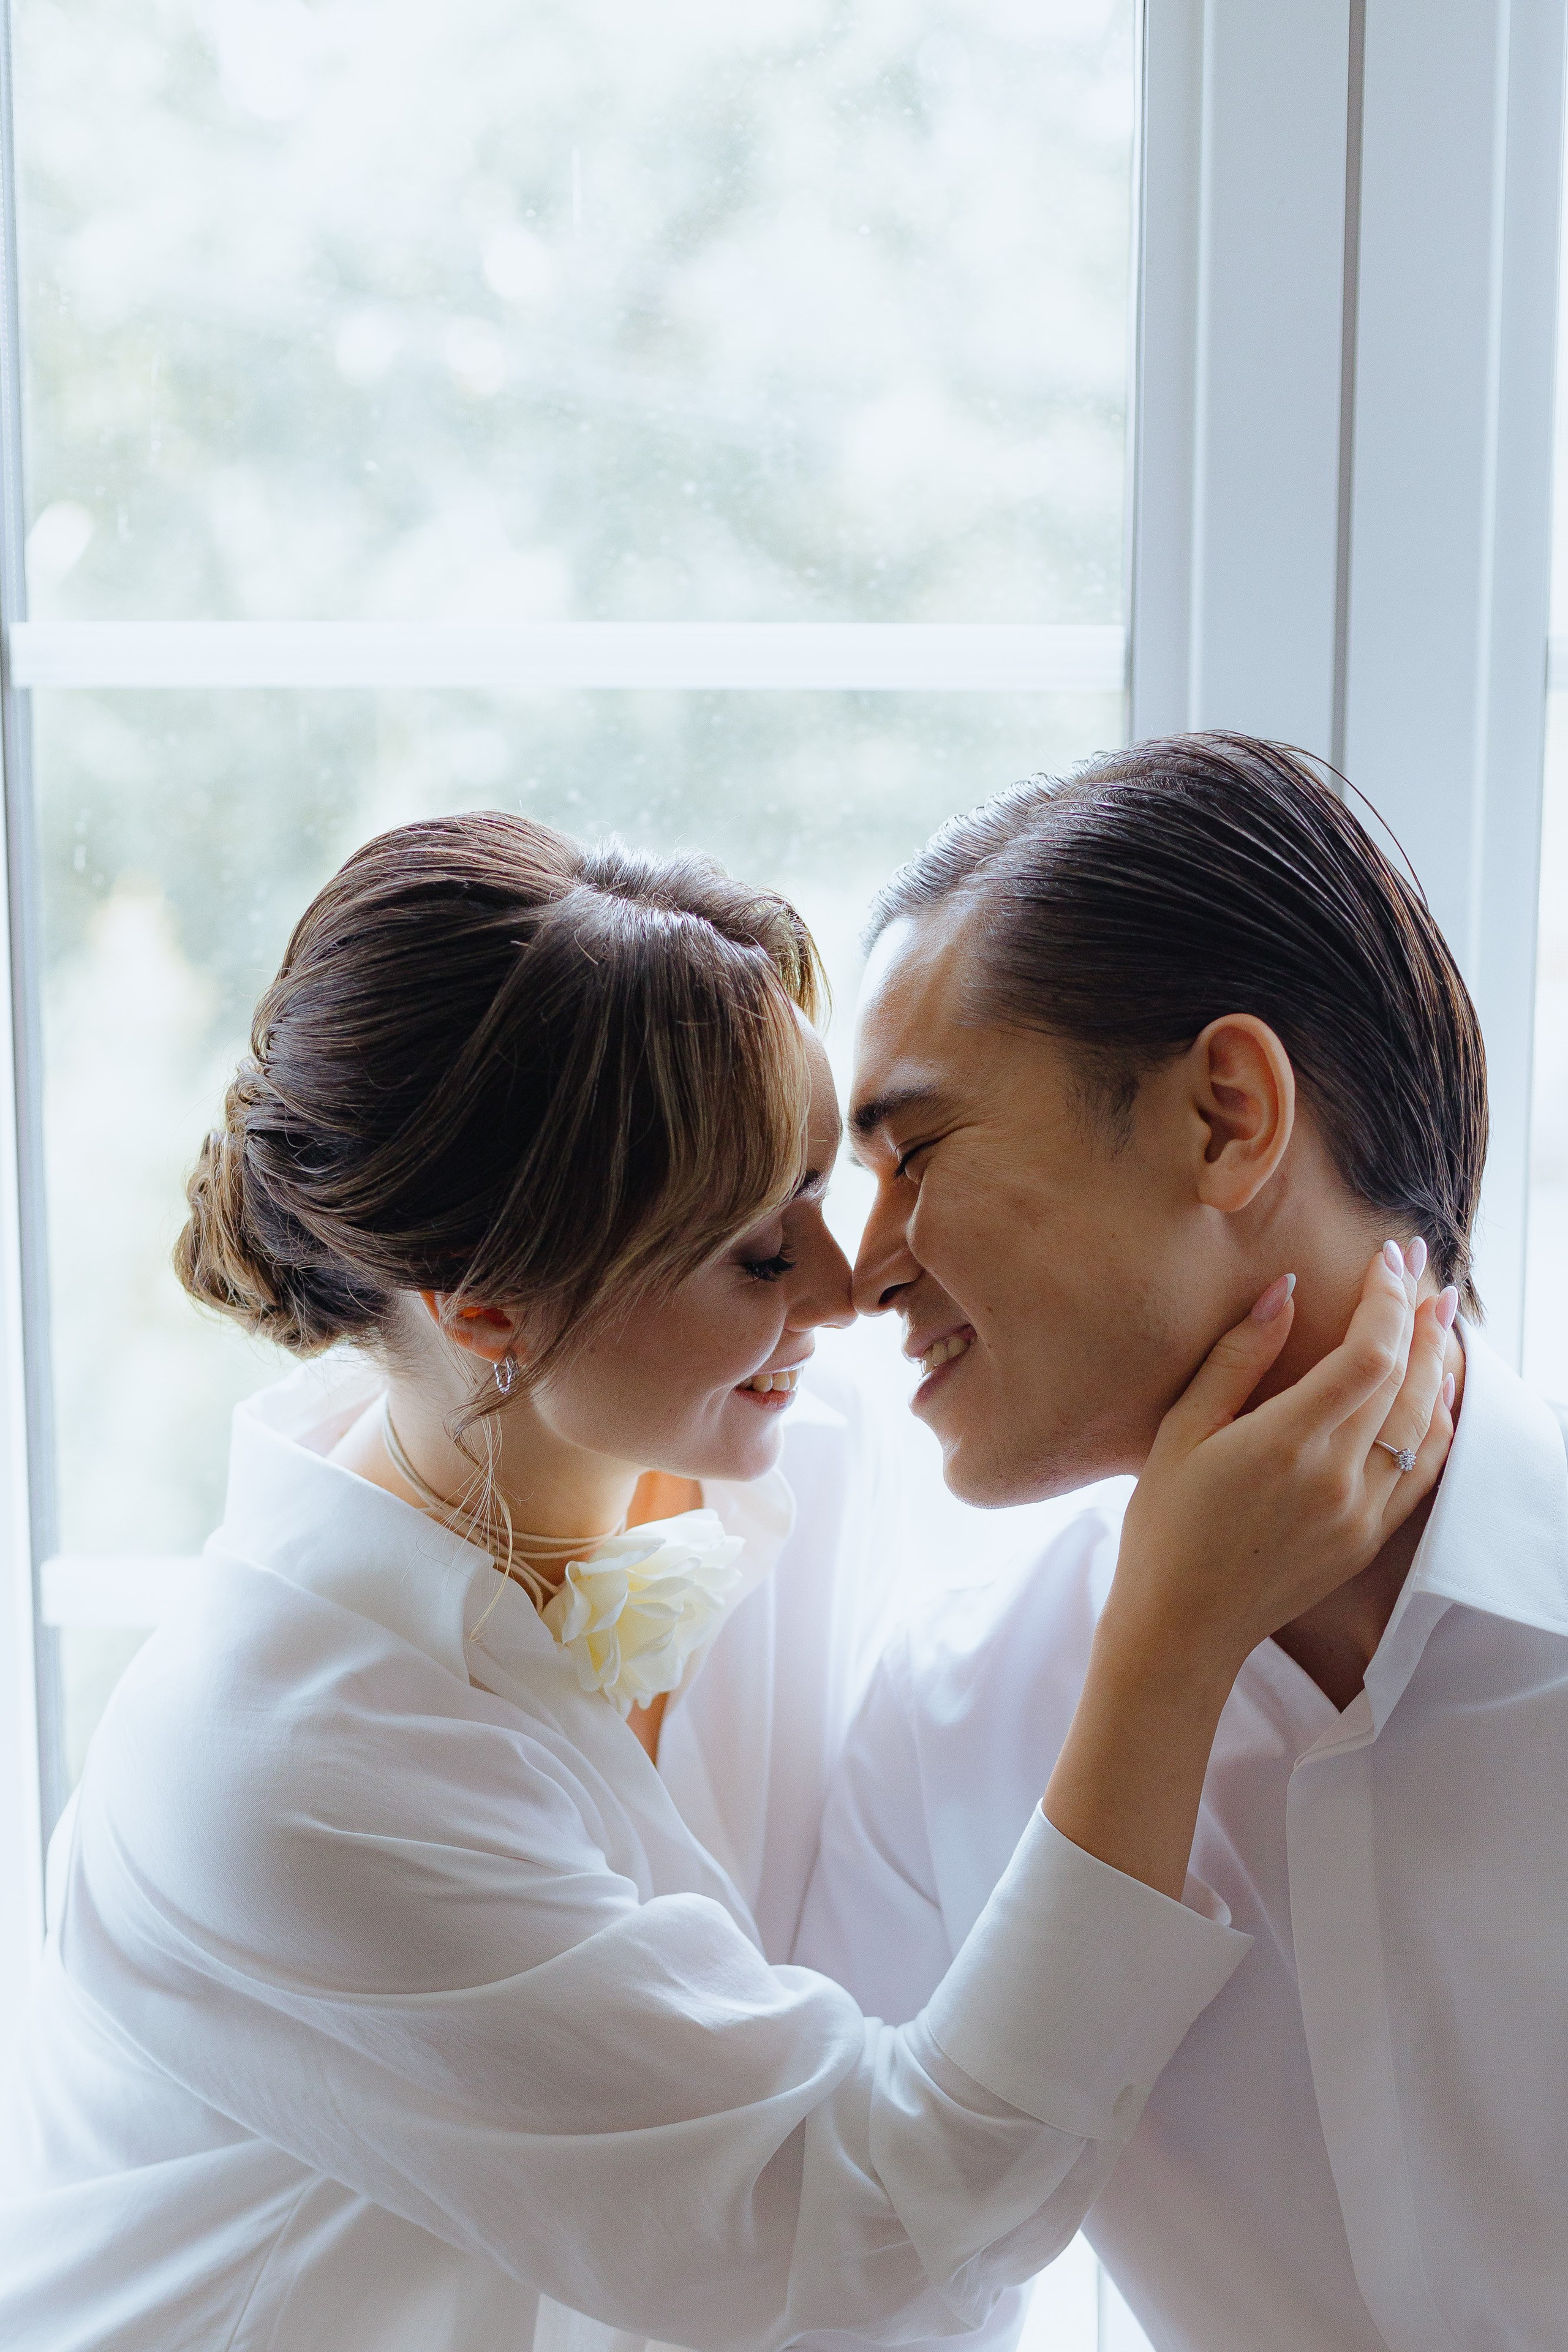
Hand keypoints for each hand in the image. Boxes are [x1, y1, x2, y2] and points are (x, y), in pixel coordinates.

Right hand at [1107, 1240, 1454, 1688]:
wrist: (1182, 1627)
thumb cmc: (1166, 1527)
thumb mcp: (1182, 1432)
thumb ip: (1236, 1358)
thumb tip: (1283, 1293)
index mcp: (1287, 1443)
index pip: (1368, 1355)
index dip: (1386, 1300)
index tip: (1386, 1259)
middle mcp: (1338, 1478)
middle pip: (1405, 1381)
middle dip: (1417, 1318)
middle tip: (1421, 1270)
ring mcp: (1360, 1514)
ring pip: (1425, 1425)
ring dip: (1438, 1366)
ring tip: (1439, 1320)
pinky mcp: (1368, 1540)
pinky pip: (1423, 1471)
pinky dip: (1439, 1424)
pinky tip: (1437, 1393)